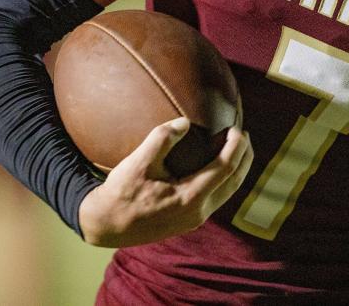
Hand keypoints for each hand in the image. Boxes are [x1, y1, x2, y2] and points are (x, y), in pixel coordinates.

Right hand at [78, 117, 252, 246]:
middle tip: (244, 134)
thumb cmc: (120, 194)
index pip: (225, 168)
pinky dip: (225, 179)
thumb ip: (161, 139)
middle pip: (234, 181)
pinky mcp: (189, 221)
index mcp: (190, 198)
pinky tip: (219, 165)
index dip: (235, 146)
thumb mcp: (137, 162)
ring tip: (238, 147)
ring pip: (228, 191)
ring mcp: (194, 219)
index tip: (236, 128)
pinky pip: (218, 197)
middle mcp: (198, 212)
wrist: (104, 226)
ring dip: (237, 168)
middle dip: (245, 156)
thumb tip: (184, 122)